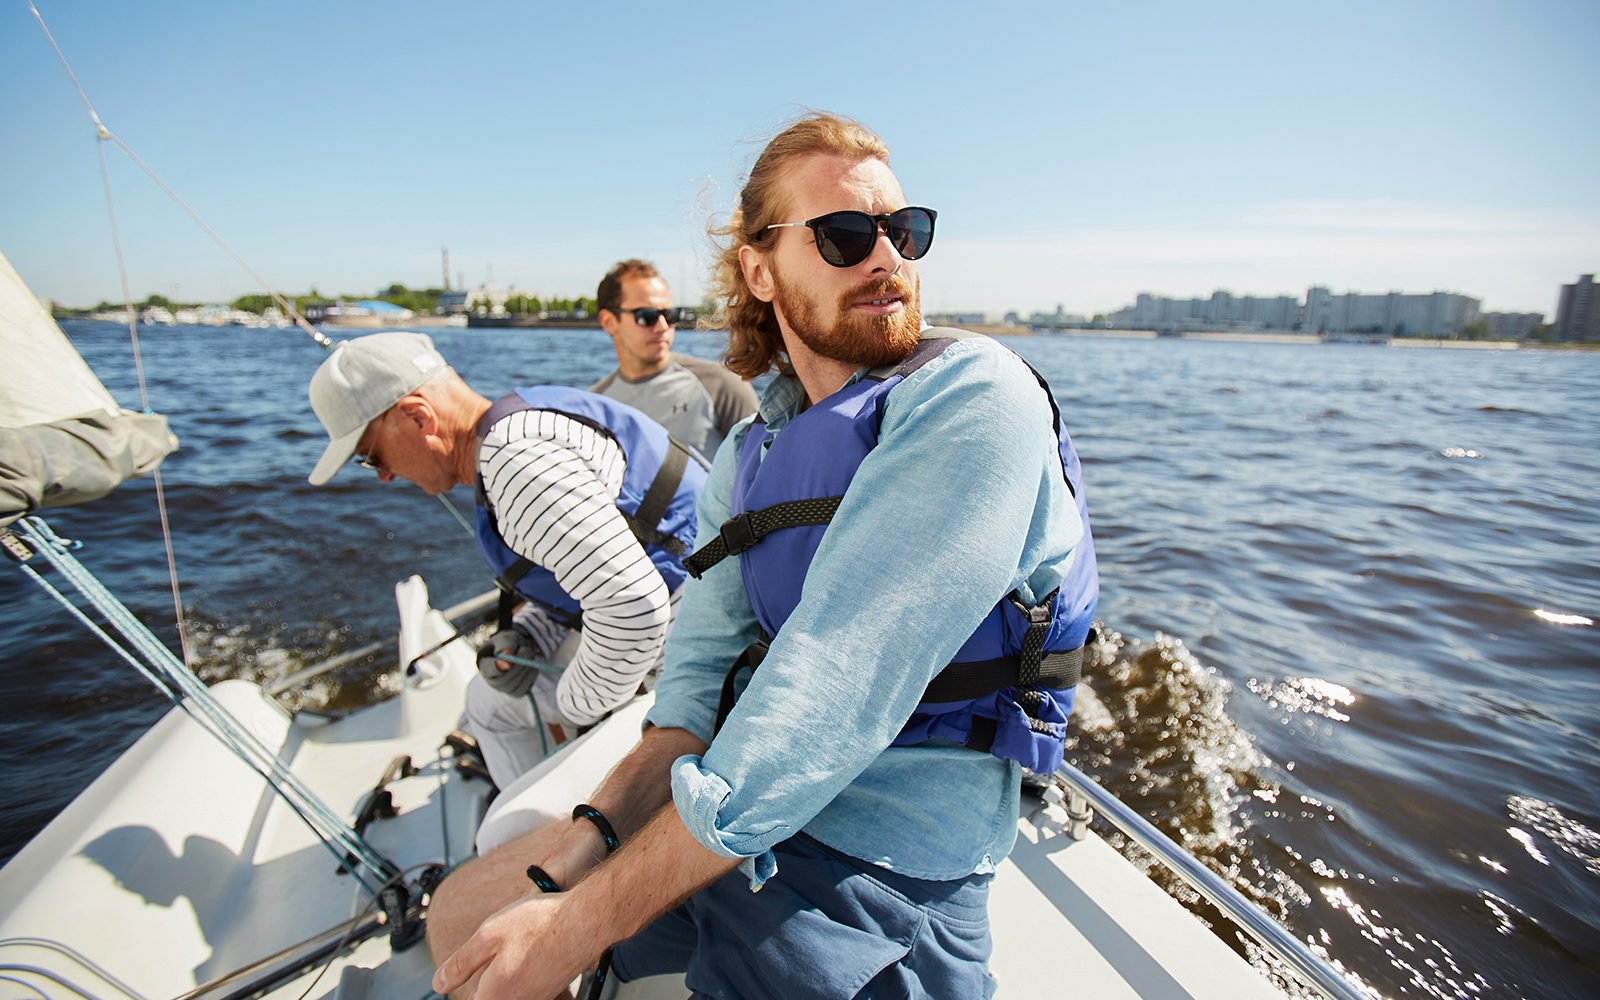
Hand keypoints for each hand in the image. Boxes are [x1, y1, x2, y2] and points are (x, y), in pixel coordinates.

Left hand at [432, 890, 599, 999]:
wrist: (587, 920)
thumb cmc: (540, 923)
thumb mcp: (489, 934)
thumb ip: (461, 963)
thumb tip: (438, 983)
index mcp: (495, 994)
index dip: (466, 986)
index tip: (471, 972)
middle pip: (491, 998)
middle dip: (486, 983)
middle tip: (495, 954)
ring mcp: (538, 998)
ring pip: (511, 994)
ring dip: (506, 979)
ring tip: (516, 949)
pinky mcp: (553, 990)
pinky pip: (528, 989)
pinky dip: (525, 975)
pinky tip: (532, 950)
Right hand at [475, 628, 540, 695]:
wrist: (517, 649)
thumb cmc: (508, 643)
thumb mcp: (505, 638)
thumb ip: (505, 644)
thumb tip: (508, 654)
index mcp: (485, 665)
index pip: (488, 670)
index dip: (497, 668)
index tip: (508, 664)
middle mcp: (492, 680)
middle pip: (503, 681)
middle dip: (517, 666)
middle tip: (527, 650)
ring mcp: (504, 688)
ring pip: (514, 686)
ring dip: (525, 669)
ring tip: (529, 654)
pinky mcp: (516, 692)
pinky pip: (524, 690)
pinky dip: (530, 677)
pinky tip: (531, 667)